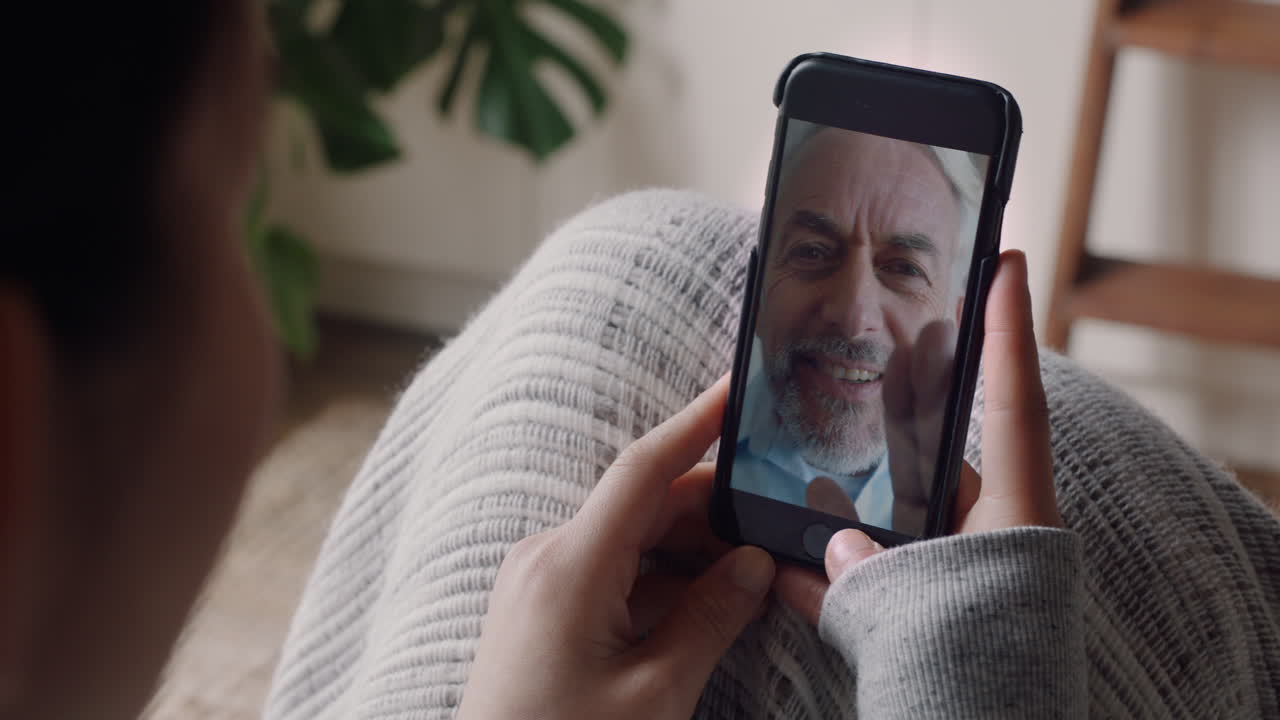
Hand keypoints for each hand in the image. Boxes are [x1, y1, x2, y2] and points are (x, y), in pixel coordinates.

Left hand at [457, 376, 775, 719]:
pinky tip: (707, 600)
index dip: (697, 423)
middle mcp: (547, 558)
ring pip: (632, 538)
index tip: (740, 387)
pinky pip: (612, 570)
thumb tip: (754, 567)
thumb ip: (710, 619)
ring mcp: (540, 581)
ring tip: (756, 569)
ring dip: (693, 548)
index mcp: (570, 566)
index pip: (645, 470)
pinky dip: (662, 577)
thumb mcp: (655, 694)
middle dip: (715, 508)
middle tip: (780, 520)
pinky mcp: (542, 607)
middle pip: (645, 505)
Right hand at [774, 250, 1062, 622]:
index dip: (1008, 329)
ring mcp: (952, 569)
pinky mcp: (919, 609)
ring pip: (890, 516)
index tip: (1008, 262)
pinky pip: (867, 574)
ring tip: (789, 464)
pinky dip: (825, 572)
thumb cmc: (975, 677)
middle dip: (894, 411)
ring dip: (840, 501)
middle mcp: (986, 534)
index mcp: (1013, 515)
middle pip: (936, 452)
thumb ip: (874, 575)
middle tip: (872, 353)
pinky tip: (775, 566)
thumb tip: (827, 550)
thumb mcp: (928, 615)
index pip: (1013, 402)